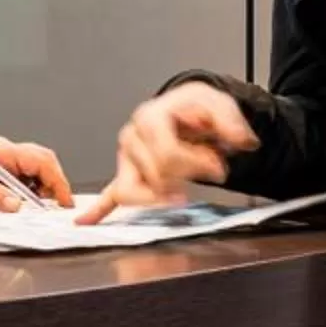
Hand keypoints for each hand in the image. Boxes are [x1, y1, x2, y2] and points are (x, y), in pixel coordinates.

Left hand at [0, 137, 72, 213]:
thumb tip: (16, 204)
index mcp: (3, 152)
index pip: (42, 161)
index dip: (58, 181)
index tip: (65, 201)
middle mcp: (6, 151)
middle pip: (43, 161)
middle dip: (54, 183)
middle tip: (56, 205)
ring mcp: (5, 157)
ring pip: (35, 168)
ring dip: (42, 186)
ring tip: (40, 205)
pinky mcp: (0, 165)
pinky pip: (24, 173)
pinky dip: (31, 187)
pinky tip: (25, 200)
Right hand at [81, 83, 257, 223]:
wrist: (187, 109)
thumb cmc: (197, 108)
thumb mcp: (219, 104)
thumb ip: (231, 122)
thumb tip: (240, 141)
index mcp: (149, 117)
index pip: (167, 155)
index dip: (197, 164)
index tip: (219, 166)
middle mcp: (131, 138)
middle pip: (155, 176)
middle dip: (188, 177)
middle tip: (211, 169)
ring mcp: (127, 159)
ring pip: (133, 192)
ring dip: (159, 197)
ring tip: (180, 193)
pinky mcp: (127, 174)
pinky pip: (110, 194)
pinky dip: (99, 210)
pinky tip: (85, 222)